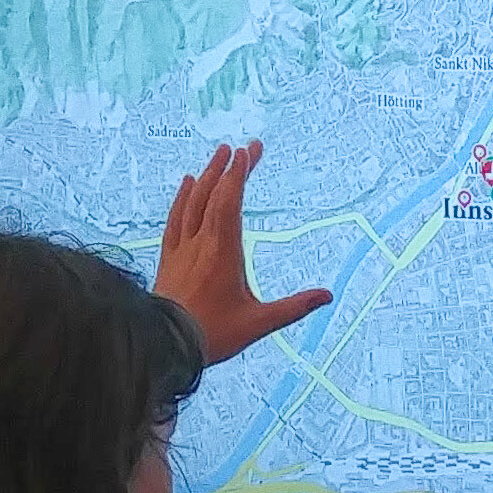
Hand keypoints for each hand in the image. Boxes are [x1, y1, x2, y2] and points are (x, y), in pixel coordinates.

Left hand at [155, 141, 331, 366]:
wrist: (165, 345)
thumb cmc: (213, 335)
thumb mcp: (258, 323)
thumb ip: (293, 307)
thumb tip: (327, 296)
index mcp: (223, 251)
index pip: (230, 201)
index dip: (238, 174)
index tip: (247, 151)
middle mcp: (200, 243)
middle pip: (213, 195)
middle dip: (228, 168)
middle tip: (241, 147)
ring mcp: (182, 248)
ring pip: (192, 203)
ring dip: (207, 176)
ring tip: (218, 155)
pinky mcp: (169, 258)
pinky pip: (175, 218)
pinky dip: (182, 197)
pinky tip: (187, 183)